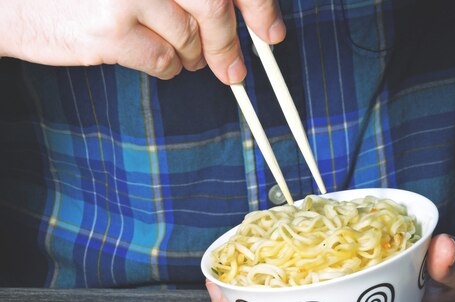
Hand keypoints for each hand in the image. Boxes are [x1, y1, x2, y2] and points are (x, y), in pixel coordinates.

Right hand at [0, 0, 284, 81]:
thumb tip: (240, 17)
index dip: (258, 6)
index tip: (271, 32)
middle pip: (215, 7)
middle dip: (230, 44)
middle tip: (235, 70)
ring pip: (191, 38)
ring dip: (192, 55)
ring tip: (175, 52)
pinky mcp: (111, 29)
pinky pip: (165, 61)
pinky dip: (168, 68)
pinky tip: (153, 58)